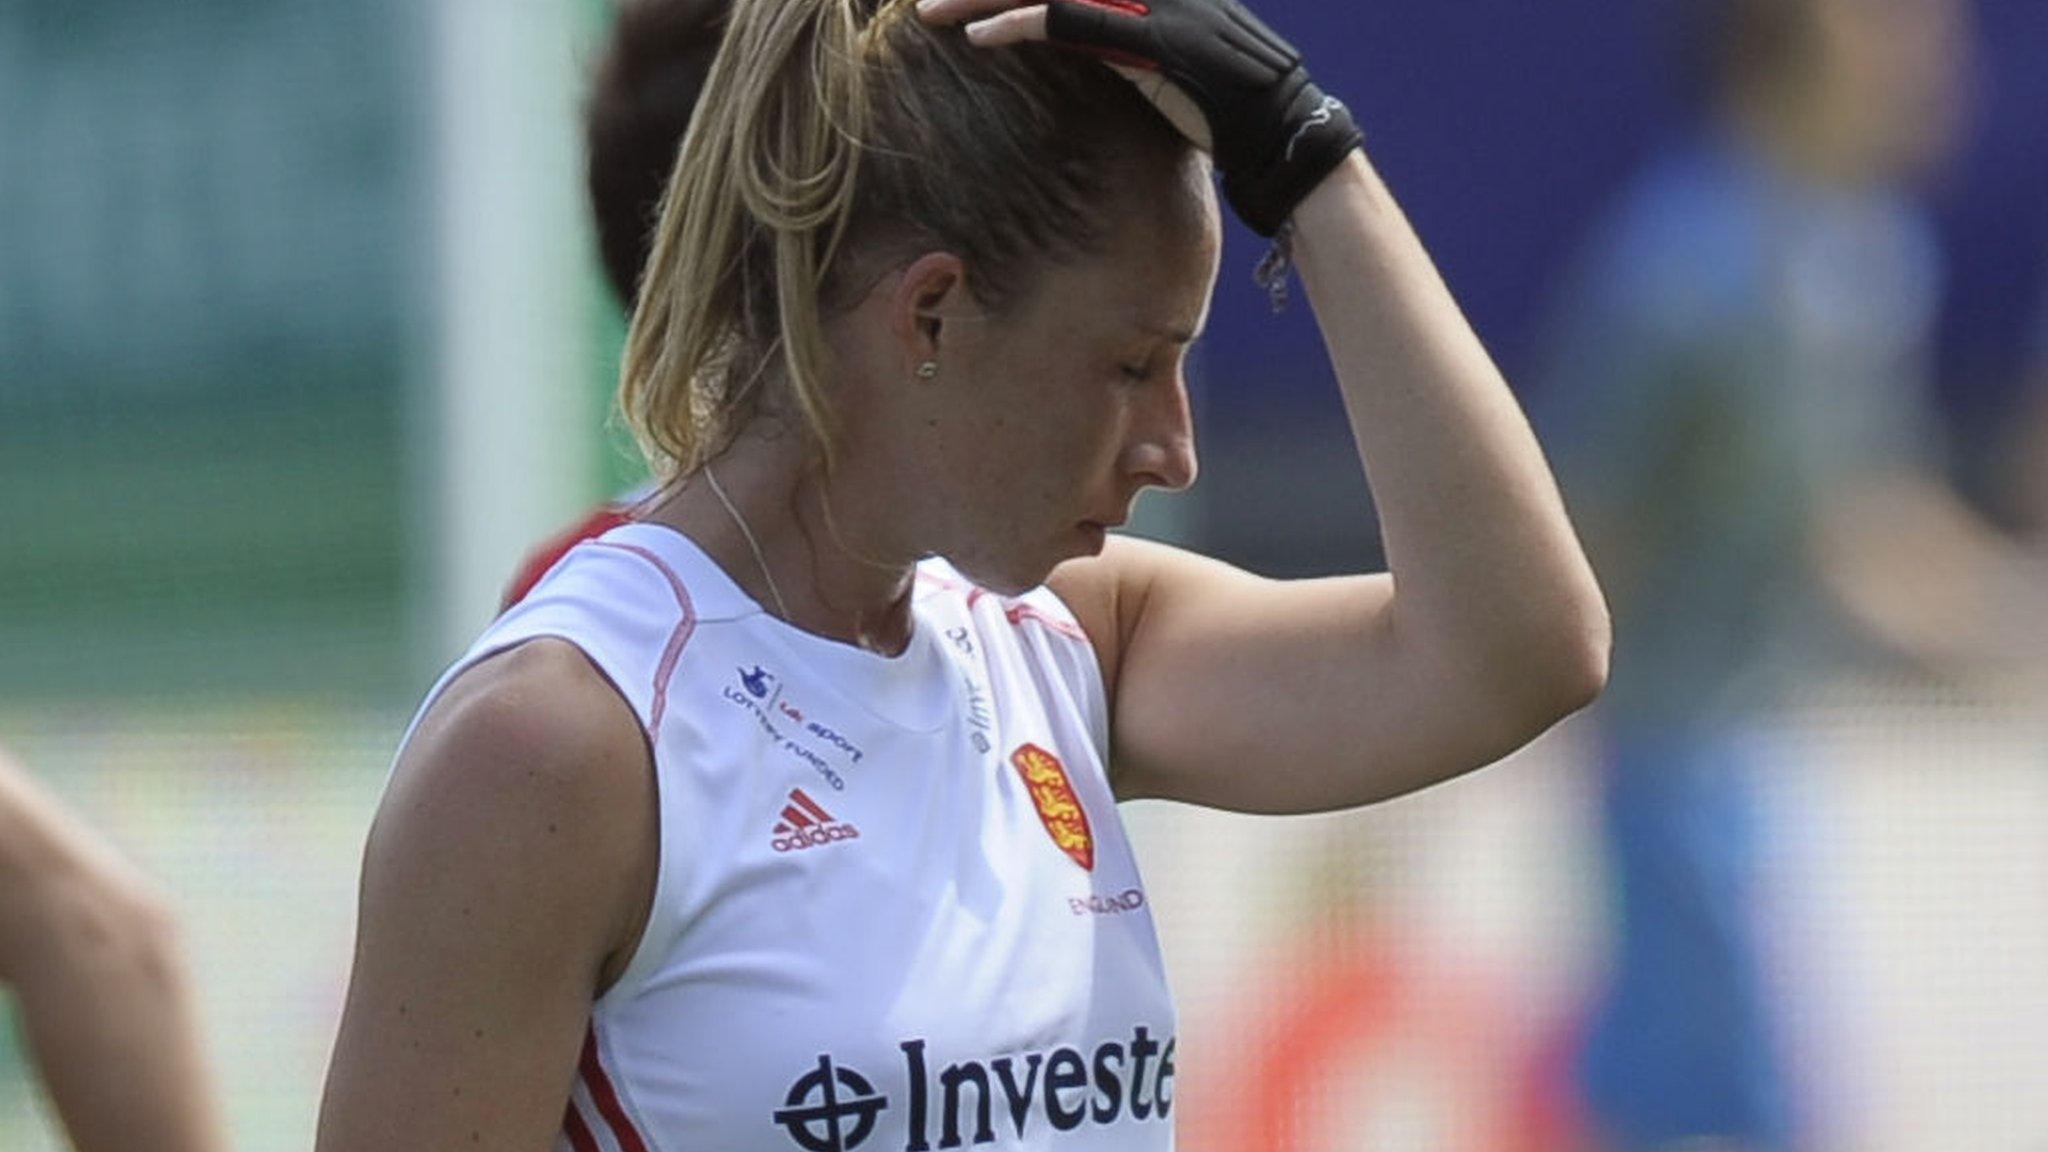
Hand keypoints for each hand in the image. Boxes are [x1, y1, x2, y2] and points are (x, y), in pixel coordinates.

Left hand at [916, 0, 1360, 235]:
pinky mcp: (1147, 41)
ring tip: (930, 9)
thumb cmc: (1231, 110)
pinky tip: (979, 36)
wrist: (1286, 132)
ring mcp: (1151, 5)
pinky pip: (1069, 22)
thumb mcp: (1174, 63)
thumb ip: (1129, 43)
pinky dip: (1020, 25)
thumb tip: (1093, 51)